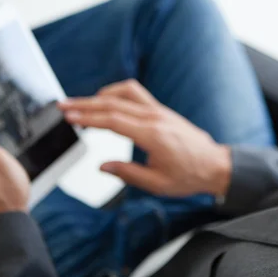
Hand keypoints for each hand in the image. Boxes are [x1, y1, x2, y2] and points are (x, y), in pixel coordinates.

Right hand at [58, 79, 231, 196]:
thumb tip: (101, 166)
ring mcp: (159, 111)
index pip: (113, 121)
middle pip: (113, 103)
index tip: (69, 117)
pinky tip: (105, 101)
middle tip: (63, 106)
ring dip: (99, 95)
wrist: (214, 164)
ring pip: (125, 93)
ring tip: (80, 104)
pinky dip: (117, 93)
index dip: (88, 118)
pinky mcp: (161, 110)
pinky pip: (136, 94)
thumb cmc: (188, 176)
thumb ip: (127, 174)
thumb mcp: (157, 184)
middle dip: (85, 104)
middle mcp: (155, 118)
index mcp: (153, 136)